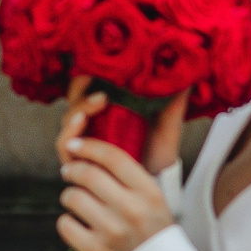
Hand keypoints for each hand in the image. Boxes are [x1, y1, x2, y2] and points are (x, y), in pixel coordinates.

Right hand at [55, 73, 189, 176]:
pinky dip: (69, 134)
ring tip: (97, 101)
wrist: (157, 184)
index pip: (89, 84)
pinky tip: (81, 124)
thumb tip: (185, 76)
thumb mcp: (168, 125)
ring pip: (68, 118)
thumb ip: (173, 103)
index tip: (103, 66)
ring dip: (78, 107)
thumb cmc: (159, 152)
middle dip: (83, 88)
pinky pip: (65, 145)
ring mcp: (83, 140)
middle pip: (74, 98)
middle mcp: (92, 121)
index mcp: (109, 107)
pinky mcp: (77, 160)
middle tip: (103, 88)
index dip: (89, 73)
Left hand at [58, 111, 181, 250]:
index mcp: (149, 193)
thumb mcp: (157, 203)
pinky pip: (65, 225)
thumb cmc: (156, 238)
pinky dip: (67, 223)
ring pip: (72, 197)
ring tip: (75, 202)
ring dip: (69, 196)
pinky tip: (77, 225)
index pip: (113, 156)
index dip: (89, 146)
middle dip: (72, 169)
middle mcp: (131, 209)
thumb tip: (94, 156)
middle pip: (88, 174)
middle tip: (69, 171)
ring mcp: (112, 232)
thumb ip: (130, 180)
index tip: (75, 144)